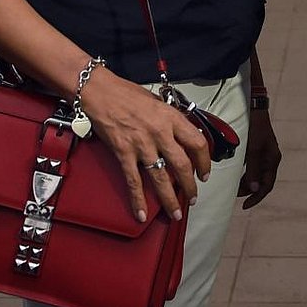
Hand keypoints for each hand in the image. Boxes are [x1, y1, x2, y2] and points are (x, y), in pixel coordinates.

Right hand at [80, 68, 211, 223]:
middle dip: (190, 185)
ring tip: (175, 211)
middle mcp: (160, 133)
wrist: (102, 92)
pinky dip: (138, 200)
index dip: (204, 160)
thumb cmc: (128, 94)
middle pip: (182, 165)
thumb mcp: (158, 102)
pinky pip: (134, 181)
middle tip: (193, 196)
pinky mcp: (124, 153)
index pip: (197, 142)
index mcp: (171, 118)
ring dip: (170, 198)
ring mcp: (142, 145)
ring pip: (161, 178)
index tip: (204, 171)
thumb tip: (181, 136)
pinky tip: (142, 213)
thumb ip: (170, 120)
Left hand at [237, 109, 280, 208]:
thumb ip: (253, 169)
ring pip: (256, 175)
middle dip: (249, 191)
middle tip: (235, 196)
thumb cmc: (256, 127)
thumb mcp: (254, 149)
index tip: (244, 206)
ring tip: (234, 188)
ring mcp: (264, 154)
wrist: (254, 108)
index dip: (256, 198)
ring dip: (247, 183)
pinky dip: (245, 174)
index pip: (267, 185)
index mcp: (273, 160)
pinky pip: (252, 167)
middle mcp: (270, 159)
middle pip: (262, 182)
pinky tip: (236, 176)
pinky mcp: (258, 150)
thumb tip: (254, 189)